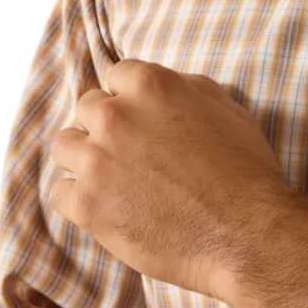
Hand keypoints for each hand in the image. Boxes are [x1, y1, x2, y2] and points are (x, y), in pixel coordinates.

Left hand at [47, 58, 304, 300]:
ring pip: (65, 146)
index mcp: (151, 85)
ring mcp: (96, 161)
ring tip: (113, 177)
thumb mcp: (230, 110)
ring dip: (86, 157)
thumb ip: (189, 89)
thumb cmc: (246, 171)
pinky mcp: (87, 205)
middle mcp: (116, 116)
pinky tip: (108, 205)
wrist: (246, 233)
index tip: (144, 116)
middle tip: (134, 151)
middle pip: (89, 107)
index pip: (119, 74)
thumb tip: (169, 87)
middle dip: (109, 125)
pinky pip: (61, 192)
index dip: (134, 97)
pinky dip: (81, 198)